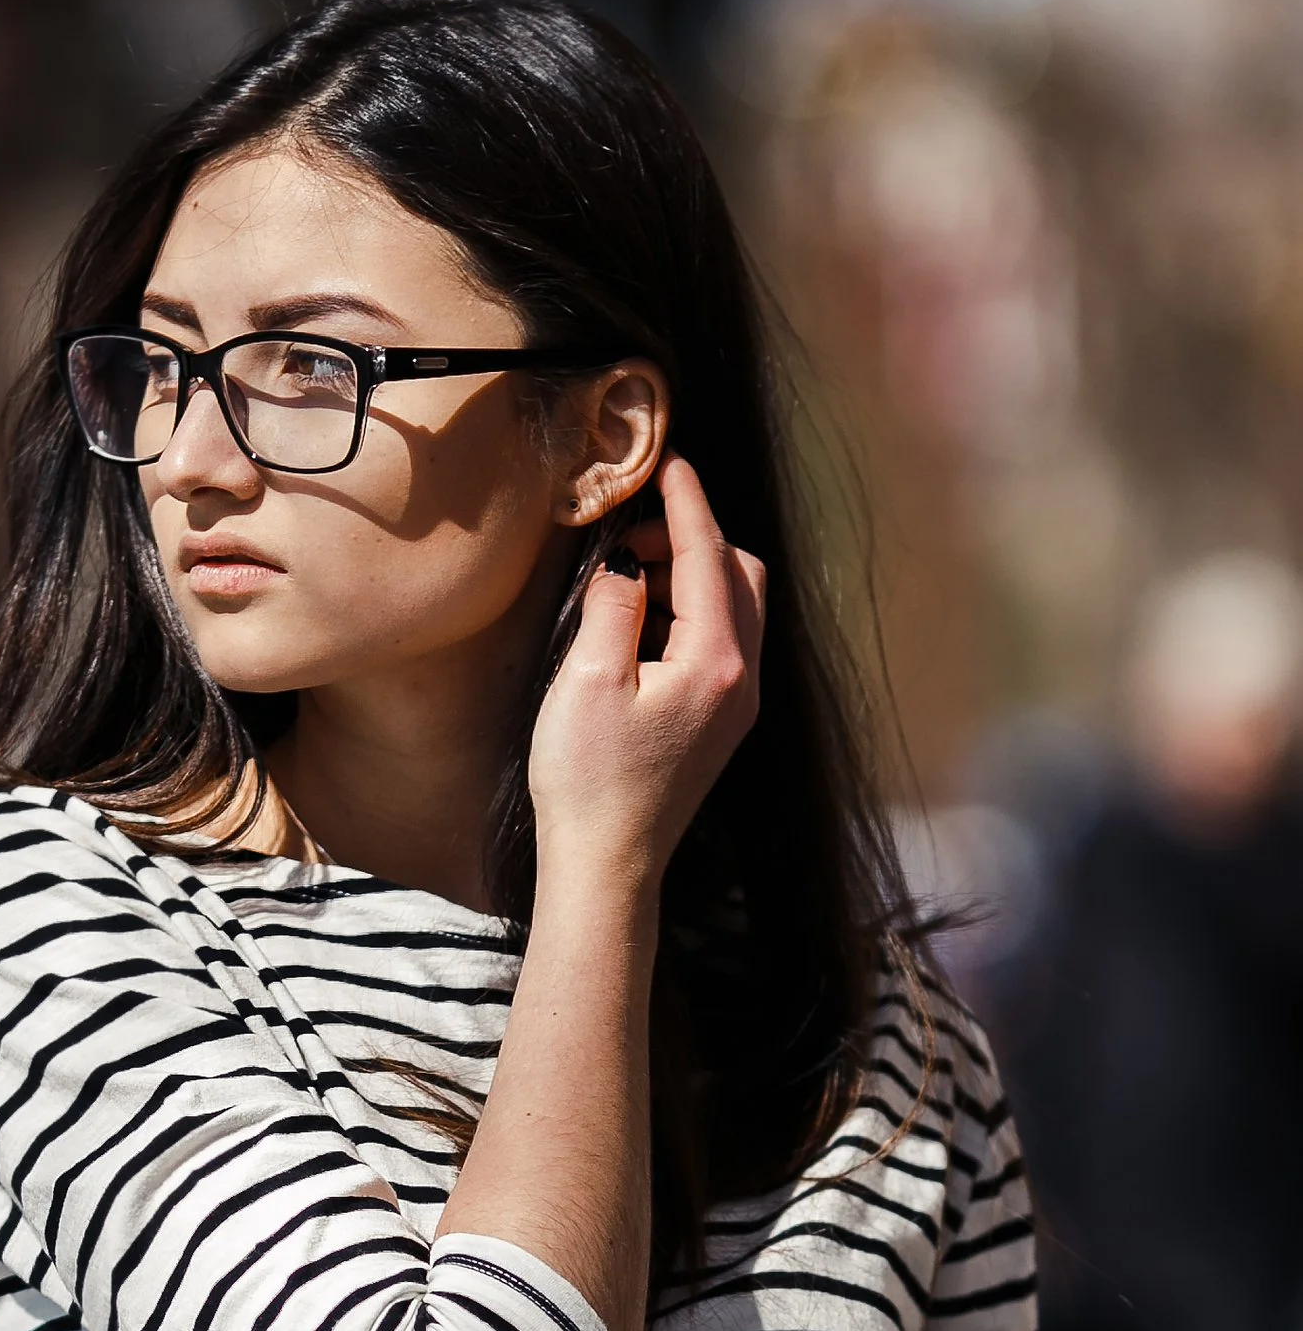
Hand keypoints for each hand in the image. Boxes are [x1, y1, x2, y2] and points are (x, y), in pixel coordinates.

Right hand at [525, 452, 764, 895]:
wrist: (606, 867)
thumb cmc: (591, 781)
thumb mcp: (588, 679)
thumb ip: (612, 605)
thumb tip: (622, 564)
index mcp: (715, 659)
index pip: (706, 555)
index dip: (686, 503)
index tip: (669, 464)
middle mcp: (741, 678)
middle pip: (740, 575)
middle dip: (691, 540)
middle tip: (629, 540)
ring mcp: (736, 704)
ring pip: (736, 609)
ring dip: (690, 579)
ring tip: (626, 586)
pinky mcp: (720, 724)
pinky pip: (722, 644)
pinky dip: (689, 616)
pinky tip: (641, 629)